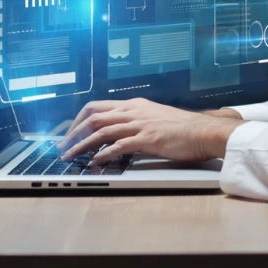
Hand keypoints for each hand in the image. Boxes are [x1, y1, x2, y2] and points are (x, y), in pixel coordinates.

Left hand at [56, 98, 243, 163]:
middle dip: (74, 132)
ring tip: (69, 156)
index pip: (97, 107)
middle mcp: (134, 112)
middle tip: (63, 146)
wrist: (204, 131)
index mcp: (134, 105)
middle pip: (93, 117)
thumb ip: (137, 123)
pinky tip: (94, 162)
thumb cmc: (183, 129)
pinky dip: (102, 154)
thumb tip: (120, 135)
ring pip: (101, 131)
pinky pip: (118, 146)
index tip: (70, 132)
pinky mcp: (147, 139)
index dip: (79, 119)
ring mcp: (140, 125)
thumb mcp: (155, 118)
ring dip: (81, 145)